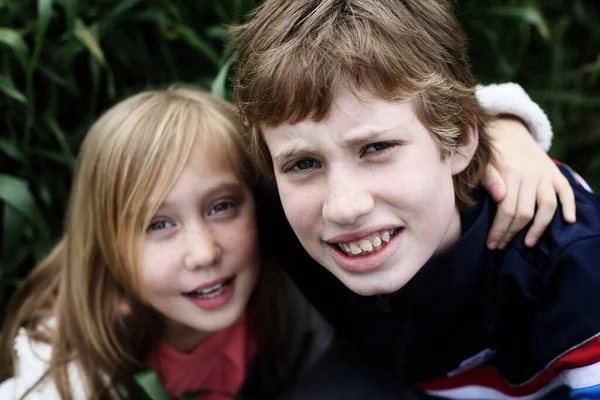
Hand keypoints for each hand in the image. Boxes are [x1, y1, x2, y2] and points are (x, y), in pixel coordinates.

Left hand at [482, 116, 575, 249]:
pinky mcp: (555, 173)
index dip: (499, 230)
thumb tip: (500, 197)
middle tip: (502, 247)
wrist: (508, 132)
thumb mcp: (483, 164)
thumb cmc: (491, 155)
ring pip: (547, 206)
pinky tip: (569, 221)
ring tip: (528, 244)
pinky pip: (566, 190)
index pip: (507, 210)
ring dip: (539, 228)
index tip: (492, 244)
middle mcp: (530, 175)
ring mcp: (545, 174)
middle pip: (525, 212)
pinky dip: (570, 205)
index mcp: (509, 174)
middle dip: (512, 234)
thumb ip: (488, 179)